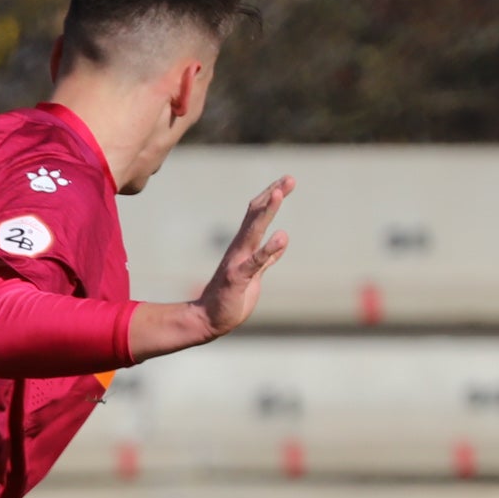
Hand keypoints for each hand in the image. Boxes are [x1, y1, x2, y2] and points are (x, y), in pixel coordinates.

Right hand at [194, 176, 294, 337]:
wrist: (209, 319)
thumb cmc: (231, 298)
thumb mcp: (255, 276)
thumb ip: (268, 259)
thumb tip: (283, 242)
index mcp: (244, 247)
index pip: (257, 215)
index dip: (272, 197)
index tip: (287, 181)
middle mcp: (239, 249)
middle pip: (255, 215)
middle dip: (272, 196)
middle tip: (289, 178)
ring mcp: (238, 262)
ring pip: (254, 231)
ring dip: (267, 211)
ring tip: (279, 193)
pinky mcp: (238, 278)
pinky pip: (255, 262)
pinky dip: (268, 248)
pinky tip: (281, 237)